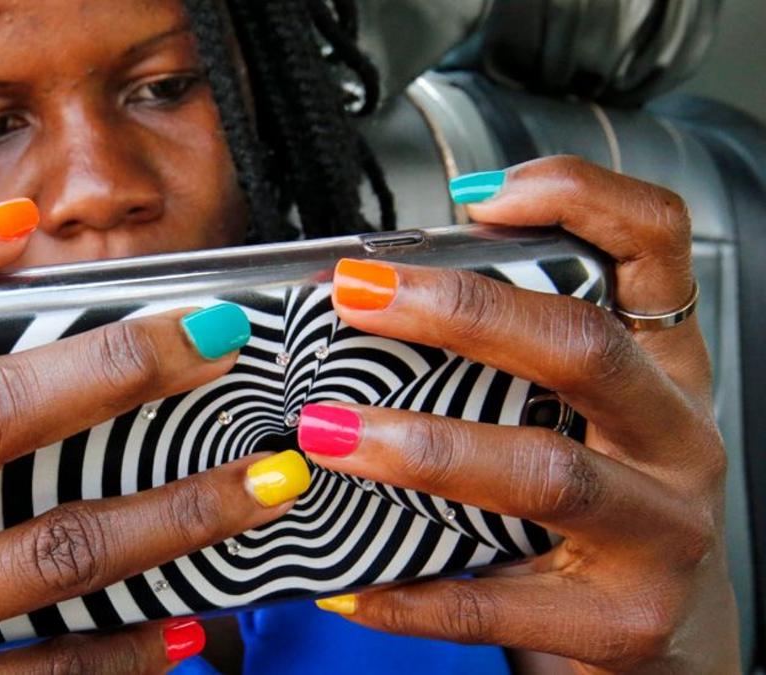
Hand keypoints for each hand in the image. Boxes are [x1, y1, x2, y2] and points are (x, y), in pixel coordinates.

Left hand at [297, 157, 737, 671]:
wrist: (648, 635)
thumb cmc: (592, 510)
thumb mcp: (576, 417)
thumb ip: (506, 361)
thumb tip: (367, 301)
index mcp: (661, 368)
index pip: (657, 248)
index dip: (581, 200)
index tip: (480, 195)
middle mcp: (674, 439)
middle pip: (581, 348)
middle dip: (464, 313)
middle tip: (357, 295)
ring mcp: (659, 534)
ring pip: (543, 473)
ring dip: (423, 448)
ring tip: (328, 432)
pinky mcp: (621, 622)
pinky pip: (497, 604)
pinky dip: (412, 593)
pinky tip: (345, 583)